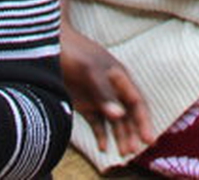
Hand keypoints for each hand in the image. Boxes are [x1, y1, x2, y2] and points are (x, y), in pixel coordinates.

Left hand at [60, 20, 155, 155]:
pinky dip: (101, 135)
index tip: (148, 140)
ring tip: (122, 155)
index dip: (144, 121)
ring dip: (119, 136)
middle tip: (133, 152)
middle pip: (128, 114)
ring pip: (114, 121)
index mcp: (119, 77)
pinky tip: (103, 148)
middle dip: (132, 133)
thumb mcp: (90, 70)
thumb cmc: (74, 52)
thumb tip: (119, 116)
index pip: (137, 102)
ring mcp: (98, 96)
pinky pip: (97, 122)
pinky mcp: (84, 102)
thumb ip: (104, 93)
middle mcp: (112, 88)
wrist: (50, 44)